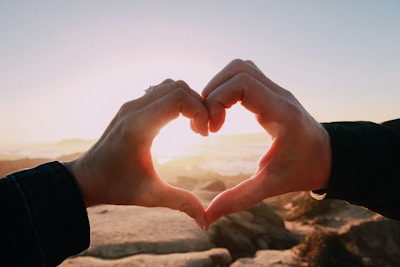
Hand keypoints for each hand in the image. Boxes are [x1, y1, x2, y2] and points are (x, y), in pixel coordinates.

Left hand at [65, 79, 208, 227]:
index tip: (202, 135)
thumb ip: (181, 203)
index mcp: (139, 127)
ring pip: (169, 85)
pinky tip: (179, 122)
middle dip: (198, 105)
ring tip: (193, 125)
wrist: (85, 179)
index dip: (199, 111)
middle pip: (177, 87)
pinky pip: (160, 91)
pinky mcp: (131, 107)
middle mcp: (134, 109)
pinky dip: (176, 100)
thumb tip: (206, 221)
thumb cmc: (116, 187)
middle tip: (201, 130)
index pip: (178, 98)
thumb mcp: (150, 196)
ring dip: (187, 100)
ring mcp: (131, 105)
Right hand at [202, 59, 331, 224]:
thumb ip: (239, 199)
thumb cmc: (304, 170)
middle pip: (238, 69)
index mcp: (281, 113)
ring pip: (240, 67)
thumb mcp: (271, 185)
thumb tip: (208, 217)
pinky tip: (223, 111)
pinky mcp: (271, 92)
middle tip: (209, 123)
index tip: (213, 130)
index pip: (243, 83)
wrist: (330, 157)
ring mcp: (276, 90)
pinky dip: (227, 87)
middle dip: (213, 92)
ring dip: (219, 87)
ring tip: (213, 116)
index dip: (217, 100)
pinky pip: (245, 76)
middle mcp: (279, 95)